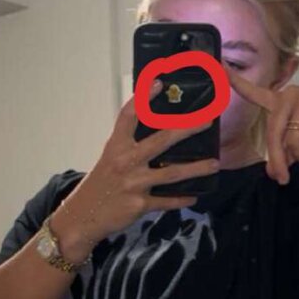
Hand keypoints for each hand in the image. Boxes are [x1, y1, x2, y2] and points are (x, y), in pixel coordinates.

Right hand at [72, 80, 220, 239]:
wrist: (83, 216)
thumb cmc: (100, 183)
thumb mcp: (110, 158)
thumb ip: (129, 145)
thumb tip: (158, 132)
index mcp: (116, 146)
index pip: (129, 116)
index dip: (143, 98)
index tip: (159, 82)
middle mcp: (125, 161)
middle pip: (161, 140)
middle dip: (187, 129)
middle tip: (207, 121)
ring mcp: (133, 183)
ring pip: (172, 174)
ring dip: (196, 169)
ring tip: (215, 164)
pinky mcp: (139, 205)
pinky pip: (166, 202)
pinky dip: (181, 199)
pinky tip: (194, 196)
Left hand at [225, 67, 298, 183]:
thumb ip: (286, 153)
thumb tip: (272, 172)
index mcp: (284, 102)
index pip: (256, 93)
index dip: (237, 83)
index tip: (217, 67)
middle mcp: (291, 96)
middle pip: (273, 133)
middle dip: (277, 160)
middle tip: (282, 178)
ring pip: (292, 139)